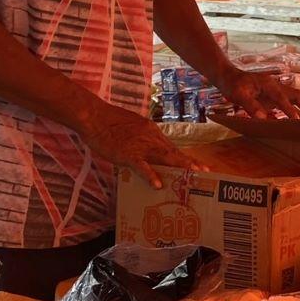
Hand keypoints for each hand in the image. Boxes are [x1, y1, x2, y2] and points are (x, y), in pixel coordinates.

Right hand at [75, 102, 200, 189]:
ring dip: (180, 167)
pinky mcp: (127, 153)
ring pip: (164, 157)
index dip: (186, 158)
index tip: (199, 166)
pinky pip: (141, 165)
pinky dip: (150, 175)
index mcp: (151, 132)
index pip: (172, 148)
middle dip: (190, 163)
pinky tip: (158, 184)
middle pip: (174, 152)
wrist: (93, 116)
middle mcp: (150, 137)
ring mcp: (140, 145)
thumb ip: (142, 139)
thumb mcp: (131, 128)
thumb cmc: (108, 123)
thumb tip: (148, 153)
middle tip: (205, 172)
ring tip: (193, 176)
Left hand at [219, 67, 299, 119]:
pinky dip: (299, 113)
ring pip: (298, 100)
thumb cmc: (233, 84)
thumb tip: (262, 119)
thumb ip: (250, 105)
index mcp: (268, 84)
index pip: (282, 97)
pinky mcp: (276, 98)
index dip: (289, 109)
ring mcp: (278, 92)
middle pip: (298, 95)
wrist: (230, 77)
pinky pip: (291, 105)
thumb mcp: (238, 94)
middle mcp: (277, 86)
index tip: (296, 121)